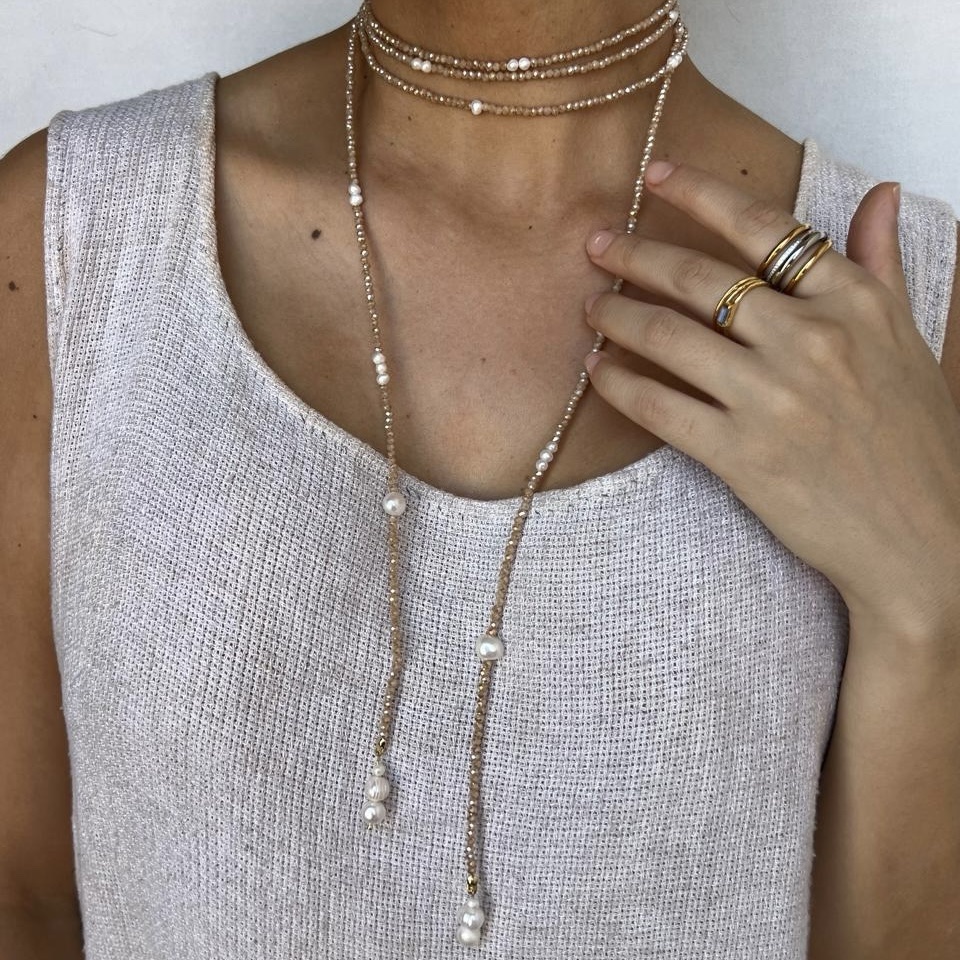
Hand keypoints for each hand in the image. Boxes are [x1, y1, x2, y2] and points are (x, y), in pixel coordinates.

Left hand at [582, 160, 959, 636]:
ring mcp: (774, 399)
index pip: (765, 226)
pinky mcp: (743, 456)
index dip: (701, 193)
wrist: (923, 539)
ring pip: (671, 337)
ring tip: (592, 308)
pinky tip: (599, 373)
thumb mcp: (911, 338)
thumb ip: (882, 264)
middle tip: (596, 246)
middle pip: (701, 278)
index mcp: (855, 302)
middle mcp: (812, 340)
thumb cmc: (917, 439)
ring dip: (618, 316)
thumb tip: (880, 192)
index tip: (655, 175)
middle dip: (636, 255)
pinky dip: (621, 385)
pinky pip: (661, 409)